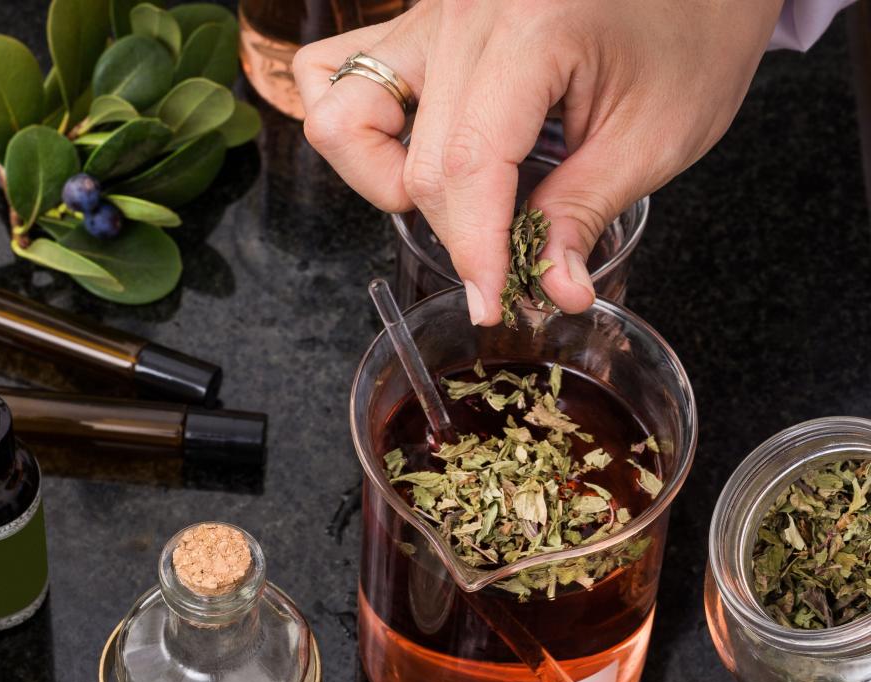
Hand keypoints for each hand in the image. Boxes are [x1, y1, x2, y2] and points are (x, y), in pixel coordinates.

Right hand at [294, 0, 783, 324]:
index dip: (476, 250)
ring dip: (381, 178)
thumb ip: (587, 212)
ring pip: (344, 114)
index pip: (469, 166)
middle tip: (512, 261)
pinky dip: (355, 123)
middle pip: (418, 160)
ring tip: (456, 196)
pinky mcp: (419, 18)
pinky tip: (408, 148)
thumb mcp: (658, 132)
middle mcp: (462, 12)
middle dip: (460, 231)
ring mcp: (431, 10)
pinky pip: (336, 70)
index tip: (492, 305)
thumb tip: (549, 290)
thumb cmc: (693, 27)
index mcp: (531, 27)